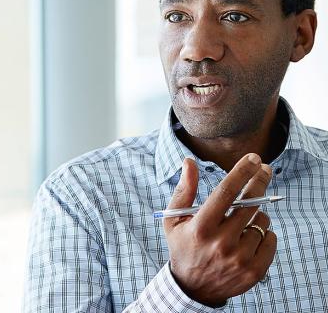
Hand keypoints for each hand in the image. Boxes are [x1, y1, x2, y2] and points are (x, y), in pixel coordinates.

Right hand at [163, 154, 276, 306]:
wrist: (192, 287)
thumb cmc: (182, 246)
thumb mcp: (174, 218)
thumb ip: (184, 189)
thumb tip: (189, 162)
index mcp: (201, 227)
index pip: (226, 192)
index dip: (242, 172)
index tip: (254, 158)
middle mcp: (221, 243)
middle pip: (250, 203)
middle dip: (259, 181)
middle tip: (264, 170)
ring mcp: (240, 258)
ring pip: (261, 221)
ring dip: (256, 214)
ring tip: (241, 219)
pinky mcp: (254, 270)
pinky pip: (271, 239)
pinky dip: (264, 232)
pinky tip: (250, 234)